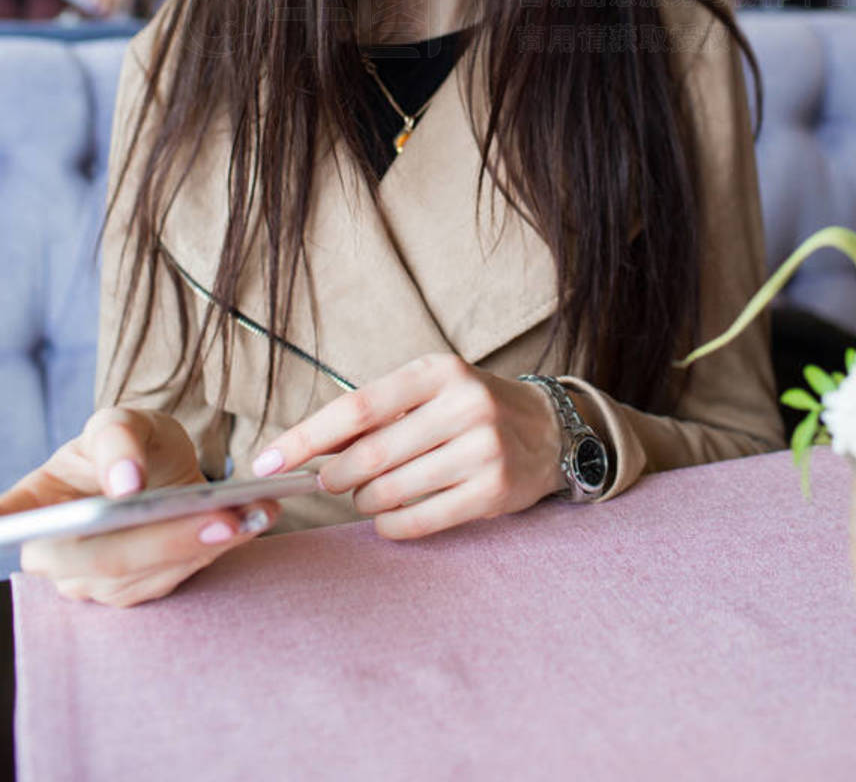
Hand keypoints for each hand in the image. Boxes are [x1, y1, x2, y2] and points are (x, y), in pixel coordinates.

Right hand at [0, 407, 279, 607]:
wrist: (160, 468)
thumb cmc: (131, 442)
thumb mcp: (123, 422)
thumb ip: (118, 440)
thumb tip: (123, 483)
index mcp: (38, 503)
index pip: (11, 519)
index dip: (8, 523)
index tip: (8, 522)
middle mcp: (55, 553)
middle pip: (102, 559)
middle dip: (166, 540)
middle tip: (223, 517)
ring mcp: (92, 582)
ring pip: (144, 576)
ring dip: (202, 546)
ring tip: (250, 514)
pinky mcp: (134, 592)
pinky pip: (173, 579)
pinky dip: (215, 549)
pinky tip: (250, 522)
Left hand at [252, 352, 565, 539]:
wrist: (547, 430)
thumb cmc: (469, 408)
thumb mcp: (428, 391)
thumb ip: (376, 414)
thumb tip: (309, 449)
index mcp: (438, 372)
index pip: (356, 408)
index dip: (306, 437)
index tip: (267, 460)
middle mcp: (463, 405)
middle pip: (370, 455)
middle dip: (334, 477)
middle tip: (328, 483)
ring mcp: (482, 449)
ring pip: (391, 491)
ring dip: (365, 501)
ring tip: (368, 495)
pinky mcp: (492, 491)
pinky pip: (419, 520)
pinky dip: (391, 525)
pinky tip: (388, 518)